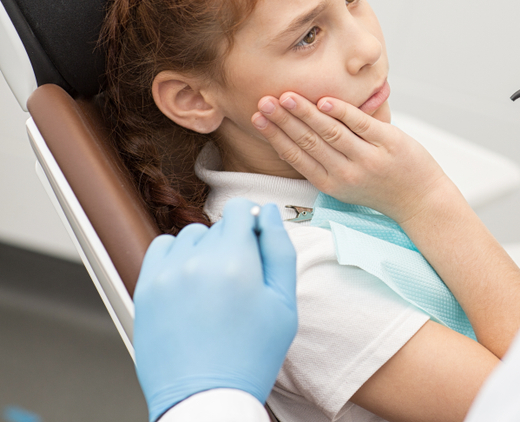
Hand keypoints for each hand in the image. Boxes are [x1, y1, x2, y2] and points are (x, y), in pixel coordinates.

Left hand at [133, 199, 296, 421]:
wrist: (205, 398)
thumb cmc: (251, 357)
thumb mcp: (284, 304)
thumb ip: (280, 250)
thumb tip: (270, 213)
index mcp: (235, 261)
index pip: (241, 209)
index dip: (254, 223)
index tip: (256, 245)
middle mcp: (196, 261)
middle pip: (219, 226)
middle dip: (232, 244)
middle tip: (239, 284)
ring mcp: (166, 274)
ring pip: (190, 236)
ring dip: (203, 250)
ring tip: (213, 288)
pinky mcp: (146, 289)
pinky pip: (161, 249)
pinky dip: (176, 257)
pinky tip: (189, 283)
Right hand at [252, 92, 453, 223]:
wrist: (419, 199)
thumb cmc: (379, 186)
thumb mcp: (344, 182)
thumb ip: (322, 160)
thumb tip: (291, 134)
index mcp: (331, 183)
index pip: (296, 156)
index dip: (275, 136)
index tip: (257, 117)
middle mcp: (346, 173)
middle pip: (308, 142)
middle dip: (283, 121)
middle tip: (264, 101)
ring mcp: (368, 158)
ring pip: (331, 132)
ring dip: (306, 112)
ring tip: (286, 96)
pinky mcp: (388, 143)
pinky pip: (361, 124)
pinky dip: (343, 112)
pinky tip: (326, 101)